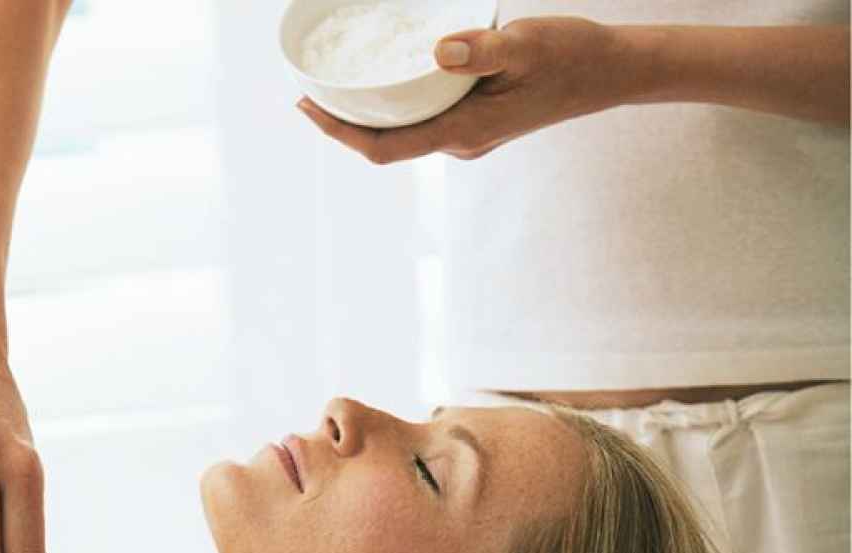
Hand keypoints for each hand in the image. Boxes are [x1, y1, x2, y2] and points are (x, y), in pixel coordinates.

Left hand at [297, 17, 626, 163]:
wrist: (609, 73)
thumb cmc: (571, 57)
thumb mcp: (527, 44)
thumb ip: (482, 50)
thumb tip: (438, 52)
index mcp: (464, 131)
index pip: (385, 147)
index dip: (340, 134)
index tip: (306, 108)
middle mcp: (460, 144)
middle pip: (387, 144)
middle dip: (344, 125)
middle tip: (309, 90)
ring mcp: (468, 138)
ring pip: (405, 134)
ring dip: (369, 116)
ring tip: (336, 85)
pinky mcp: (476, 126)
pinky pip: (425, 123)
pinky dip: (398, 107)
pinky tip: (386, 81)